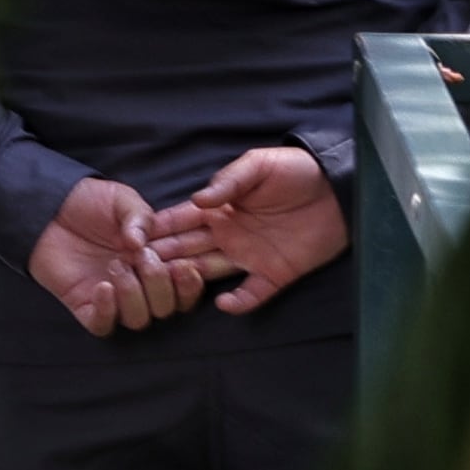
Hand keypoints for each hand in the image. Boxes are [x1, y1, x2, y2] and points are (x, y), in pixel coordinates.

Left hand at [28, 178, 196, 336]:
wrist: (50, 209)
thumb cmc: (92, 203)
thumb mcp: (123, 200)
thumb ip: (140, 216)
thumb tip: (140, 243)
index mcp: (160, 262)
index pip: (188, 288)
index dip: (191, 285)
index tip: (181, 265)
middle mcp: (141, 286)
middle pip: (167, 309)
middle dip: (160, 286)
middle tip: (143, 258)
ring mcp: (114, 299)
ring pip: (138, 320)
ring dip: (133, 295)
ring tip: (116, 265)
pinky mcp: (85, 306)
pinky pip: (103, 326)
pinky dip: (106, 311)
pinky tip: (102, 286)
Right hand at [145, 146, 350, 315]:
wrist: (341, 188)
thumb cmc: (297, 171)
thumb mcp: (259, 166)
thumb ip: (229, 181)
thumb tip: (197, 200)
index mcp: (220, 209)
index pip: (180, 221)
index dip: (155, 231)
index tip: (128, 241)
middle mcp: (228, 235)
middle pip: (186, 250)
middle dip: (159, 259)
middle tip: (131, 271)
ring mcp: (249, 256)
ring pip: (208, 273)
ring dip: (187, 281)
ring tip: (165, 288)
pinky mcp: (275, 274)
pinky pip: (251, 294)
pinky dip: (238, 302)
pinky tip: (224, 303)